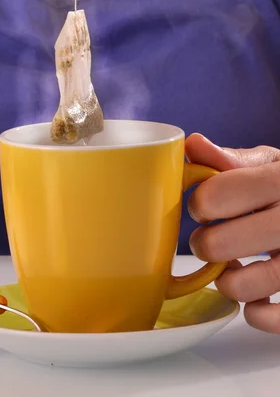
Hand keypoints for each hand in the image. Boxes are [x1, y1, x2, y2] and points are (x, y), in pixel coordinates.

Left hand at [185, 134, 279, 333]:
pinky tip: (257, 296)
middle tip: (207, 240)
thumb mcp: (272, 164)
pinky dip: (257, 314)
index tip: (203, 207)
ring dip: (227, 281)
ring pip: (247, 286)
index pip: (217, 194)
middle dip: (205, 245)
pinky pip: (277, 320)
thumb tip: (192, 144)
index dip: (200, 203)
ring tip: (231, 267)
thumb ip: (232, 159)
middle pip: (223, 244)